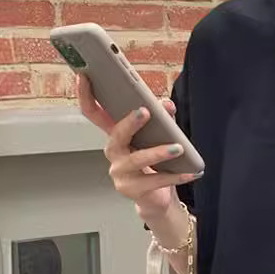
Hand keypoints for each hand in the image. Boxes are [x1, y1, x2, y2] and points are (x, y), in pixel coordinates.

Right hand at [78, 74, 195, 217]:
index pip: (93, 113)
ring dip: (159, 152)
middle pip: (115, 134)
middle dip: (129, 123)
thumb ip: (164, 120)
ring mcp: (120, 172)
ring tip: (178, 148)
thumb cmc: (155, 163)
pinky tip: (190, 172)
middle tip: (145, 112)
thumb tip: (167, 105)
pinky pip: (155, 181)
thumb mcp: (160, 137)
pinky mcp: (131, 189)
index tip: (84, 76)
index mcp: (116, 134)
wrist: (158, 197)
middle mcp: (114, 152)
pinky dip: (175, 176)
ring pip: (137, 159)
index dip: (86, 95)